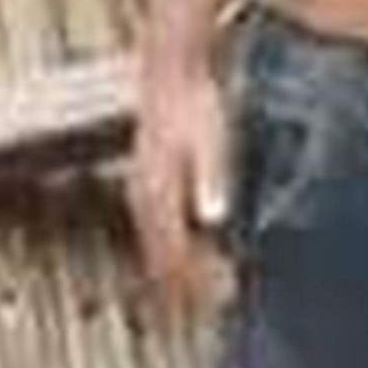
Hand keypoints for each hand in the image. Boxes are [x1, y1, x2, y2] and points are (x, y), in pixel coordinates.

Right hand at [127, 51, 232, 314]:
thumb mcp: (209, 138)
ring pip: (156, 248)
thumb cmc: (194, 102)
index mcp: (155, 193)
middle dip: (189, 286)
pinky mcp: (148, 185)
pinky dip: (178, 250)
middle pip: (160, 259)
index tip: (225, 296)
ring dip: (182, 272)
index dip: (196, 281)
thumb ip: (210, 178)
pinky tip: (201, 251)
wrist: (172, 66)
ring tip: (214, 287)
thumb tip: (214, 216)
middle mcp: (142, 199)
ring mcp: (142, 193)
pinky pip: (159, 231)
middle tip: (223, 301)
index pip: (170, 255)